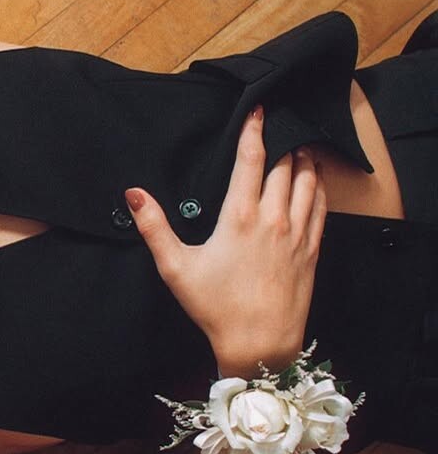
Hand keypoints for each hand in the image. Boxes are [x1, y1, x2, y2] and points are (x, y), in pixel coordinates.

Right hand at [126, 106, 326, 375]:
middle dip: (282, 140)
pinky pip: (321, 206)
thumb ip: (153, 226)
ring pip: (308, 180)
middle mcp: (273, 218)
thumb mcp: (175, 267)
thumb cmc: (215, 308)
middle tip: (278, 123)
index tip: (258, 110)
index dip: (255, 129)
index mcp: (239, 216)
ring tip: (296, 146)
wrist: (260, 343)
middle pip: (285, 163)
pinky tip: (313, 180)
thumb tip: (133, 194)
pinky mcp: (311, 250)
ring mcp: (298, 233)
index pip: (252, 158)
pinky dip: (318, 185)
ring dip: (303, 159)